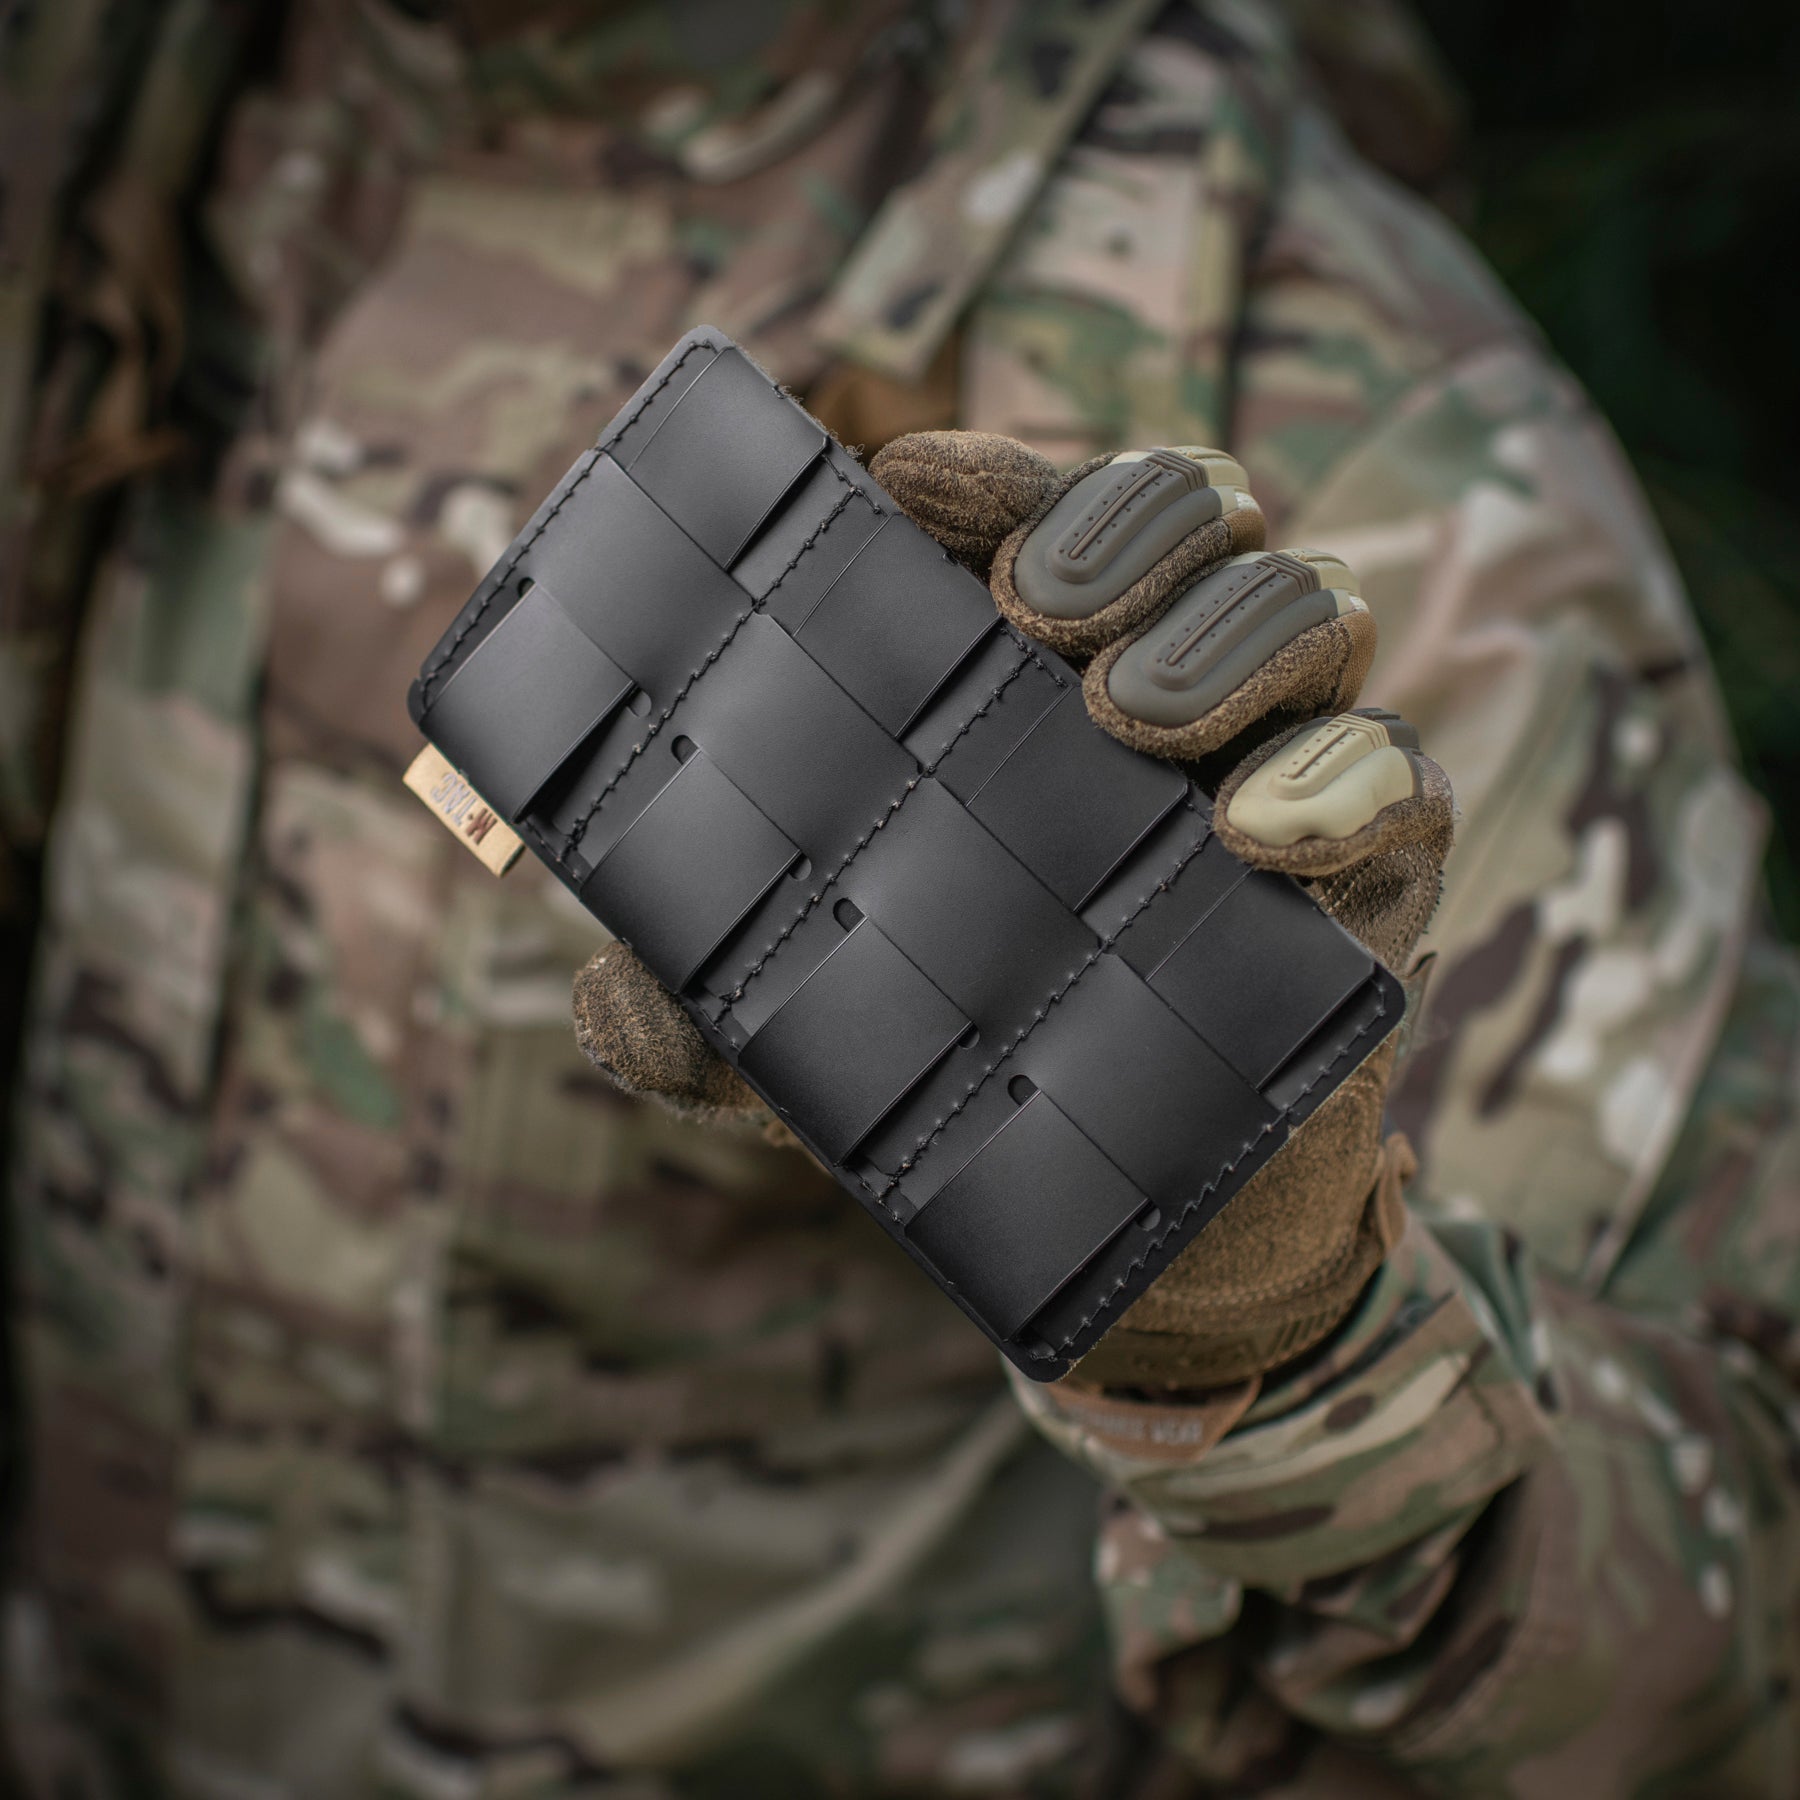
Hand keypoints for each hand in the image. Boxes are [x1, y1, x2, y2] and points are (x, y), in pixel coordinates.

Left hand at [574, 431, 1451, 1388]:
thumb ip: (715, 1013)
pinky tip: (1257, 833)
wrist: (1144, 1227)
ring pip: (1313, 604)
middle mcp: (1176, 686)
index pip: (1040, 512)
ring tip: (1131, 724)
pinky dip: (1346, 780)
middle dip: (1122, 529)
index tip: (903, 485)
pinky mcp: (1376, 868)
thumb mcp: (829, 1036)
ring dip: (1226, 635)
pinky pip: (1404, 775)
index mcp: (1047, 681)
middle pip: (1199, 512)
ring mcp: (1285, 763)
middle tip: (1032, 620)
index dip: (990, 473)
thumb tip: (606, 996)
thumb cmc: (981, 1074)